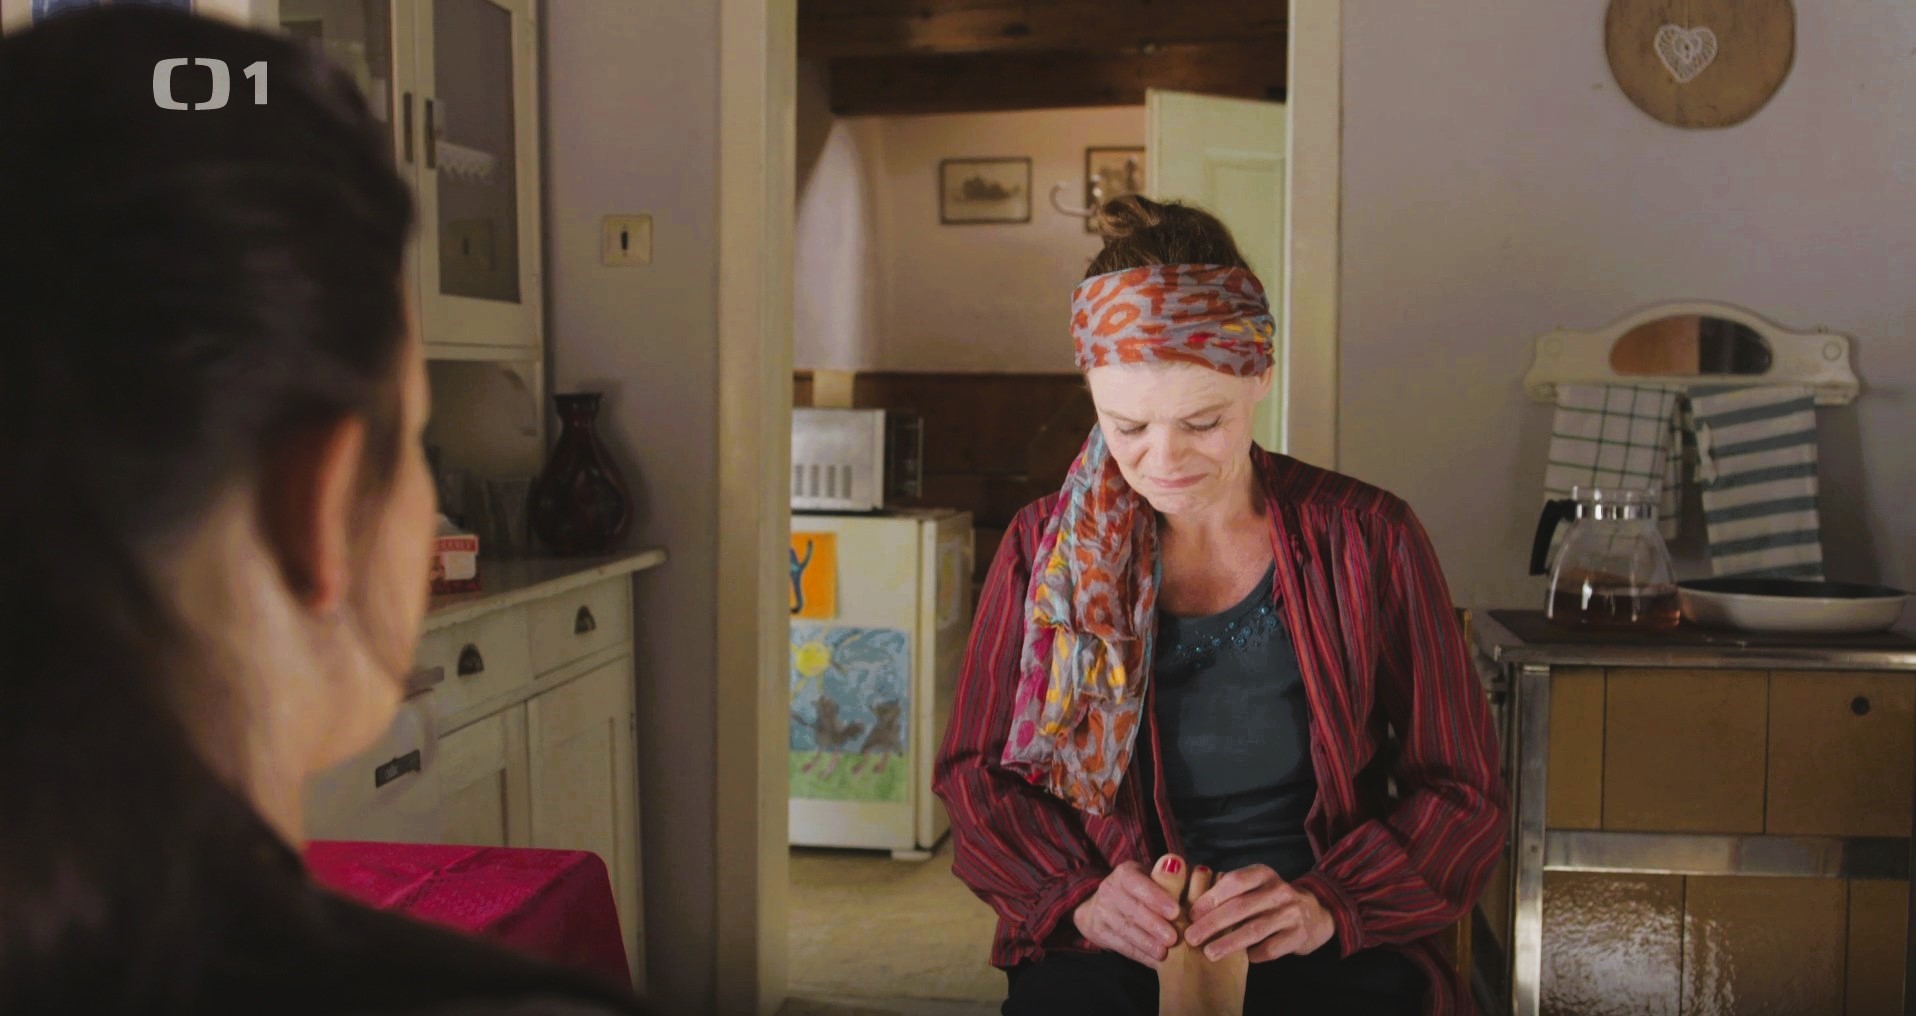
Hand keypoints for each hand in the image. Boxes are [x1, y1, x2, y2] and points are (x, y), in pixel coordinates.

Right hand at [1071, 857, 1183, 967]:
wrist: (1104, 905)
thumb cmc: (1142, 891)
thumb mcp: (1153, 879)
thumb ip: (1168, 876)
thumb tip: (1178, 865)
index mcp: (1124, 873)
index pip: (1138, 883)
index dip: (1156, 897)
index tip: (1175, 912)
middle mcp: (1109, 889)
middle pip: (1131, 909)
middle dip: (1153, 924)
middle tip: (1173, 938)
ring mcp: (1100, 911)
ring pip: (1124, 929)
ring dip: (1145, 943)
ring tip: (1164, 954)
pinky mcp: (1097, 931)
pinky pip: (1120, 945)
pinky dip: (1139, 955)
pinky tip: (1155, 962)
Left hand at [1184, 865, 1334, 962]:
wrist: (1315, 914)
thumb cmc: (1270, 901)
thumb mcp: (1255, 886)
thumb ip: (1228, 891)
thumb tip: (1188, 902)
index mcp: (1263, 874)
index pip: (1234, 882)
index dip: (1210, 898)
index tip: (1191, 914)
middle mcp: (1279, 890)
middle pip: (1240, 907)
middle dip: (1212, 923)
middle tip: (1191, 937)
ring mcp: (1291, 913)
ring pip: (1254, 929)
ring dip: (1229, 943)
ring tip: (1209, 953)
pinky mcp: (1299, 936)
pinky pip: (1271, 948)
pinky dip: (1253, 955)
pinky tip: (1239, 960)